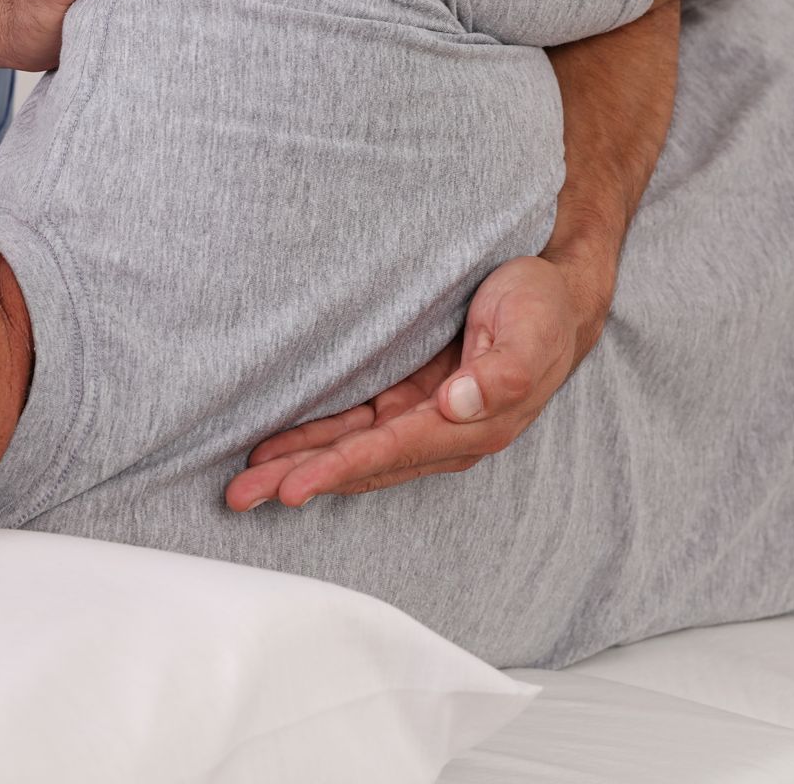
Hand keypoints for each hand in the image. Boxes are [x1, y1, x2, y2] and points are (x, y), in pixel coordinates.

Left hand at [225, 256, 593, 509]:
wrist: (552, 297)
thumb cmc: (541, 310)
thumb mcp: (532, 329)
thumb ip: (502, 372)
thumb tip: (459, 403)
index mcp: (470, 426)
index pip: (390, 453)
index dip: (340, 470)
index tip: (294, 488)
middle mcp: (439, 432)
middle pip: (358, 464)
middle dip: (299, 480)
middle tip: (240, 496)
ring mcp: (418, 418)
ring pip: (346, 450)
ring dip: (295, 466)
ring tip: (242, 485)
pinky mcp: (403, 398)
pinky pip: (350, 426)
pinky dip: (311, 439)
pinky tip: (274, 450)